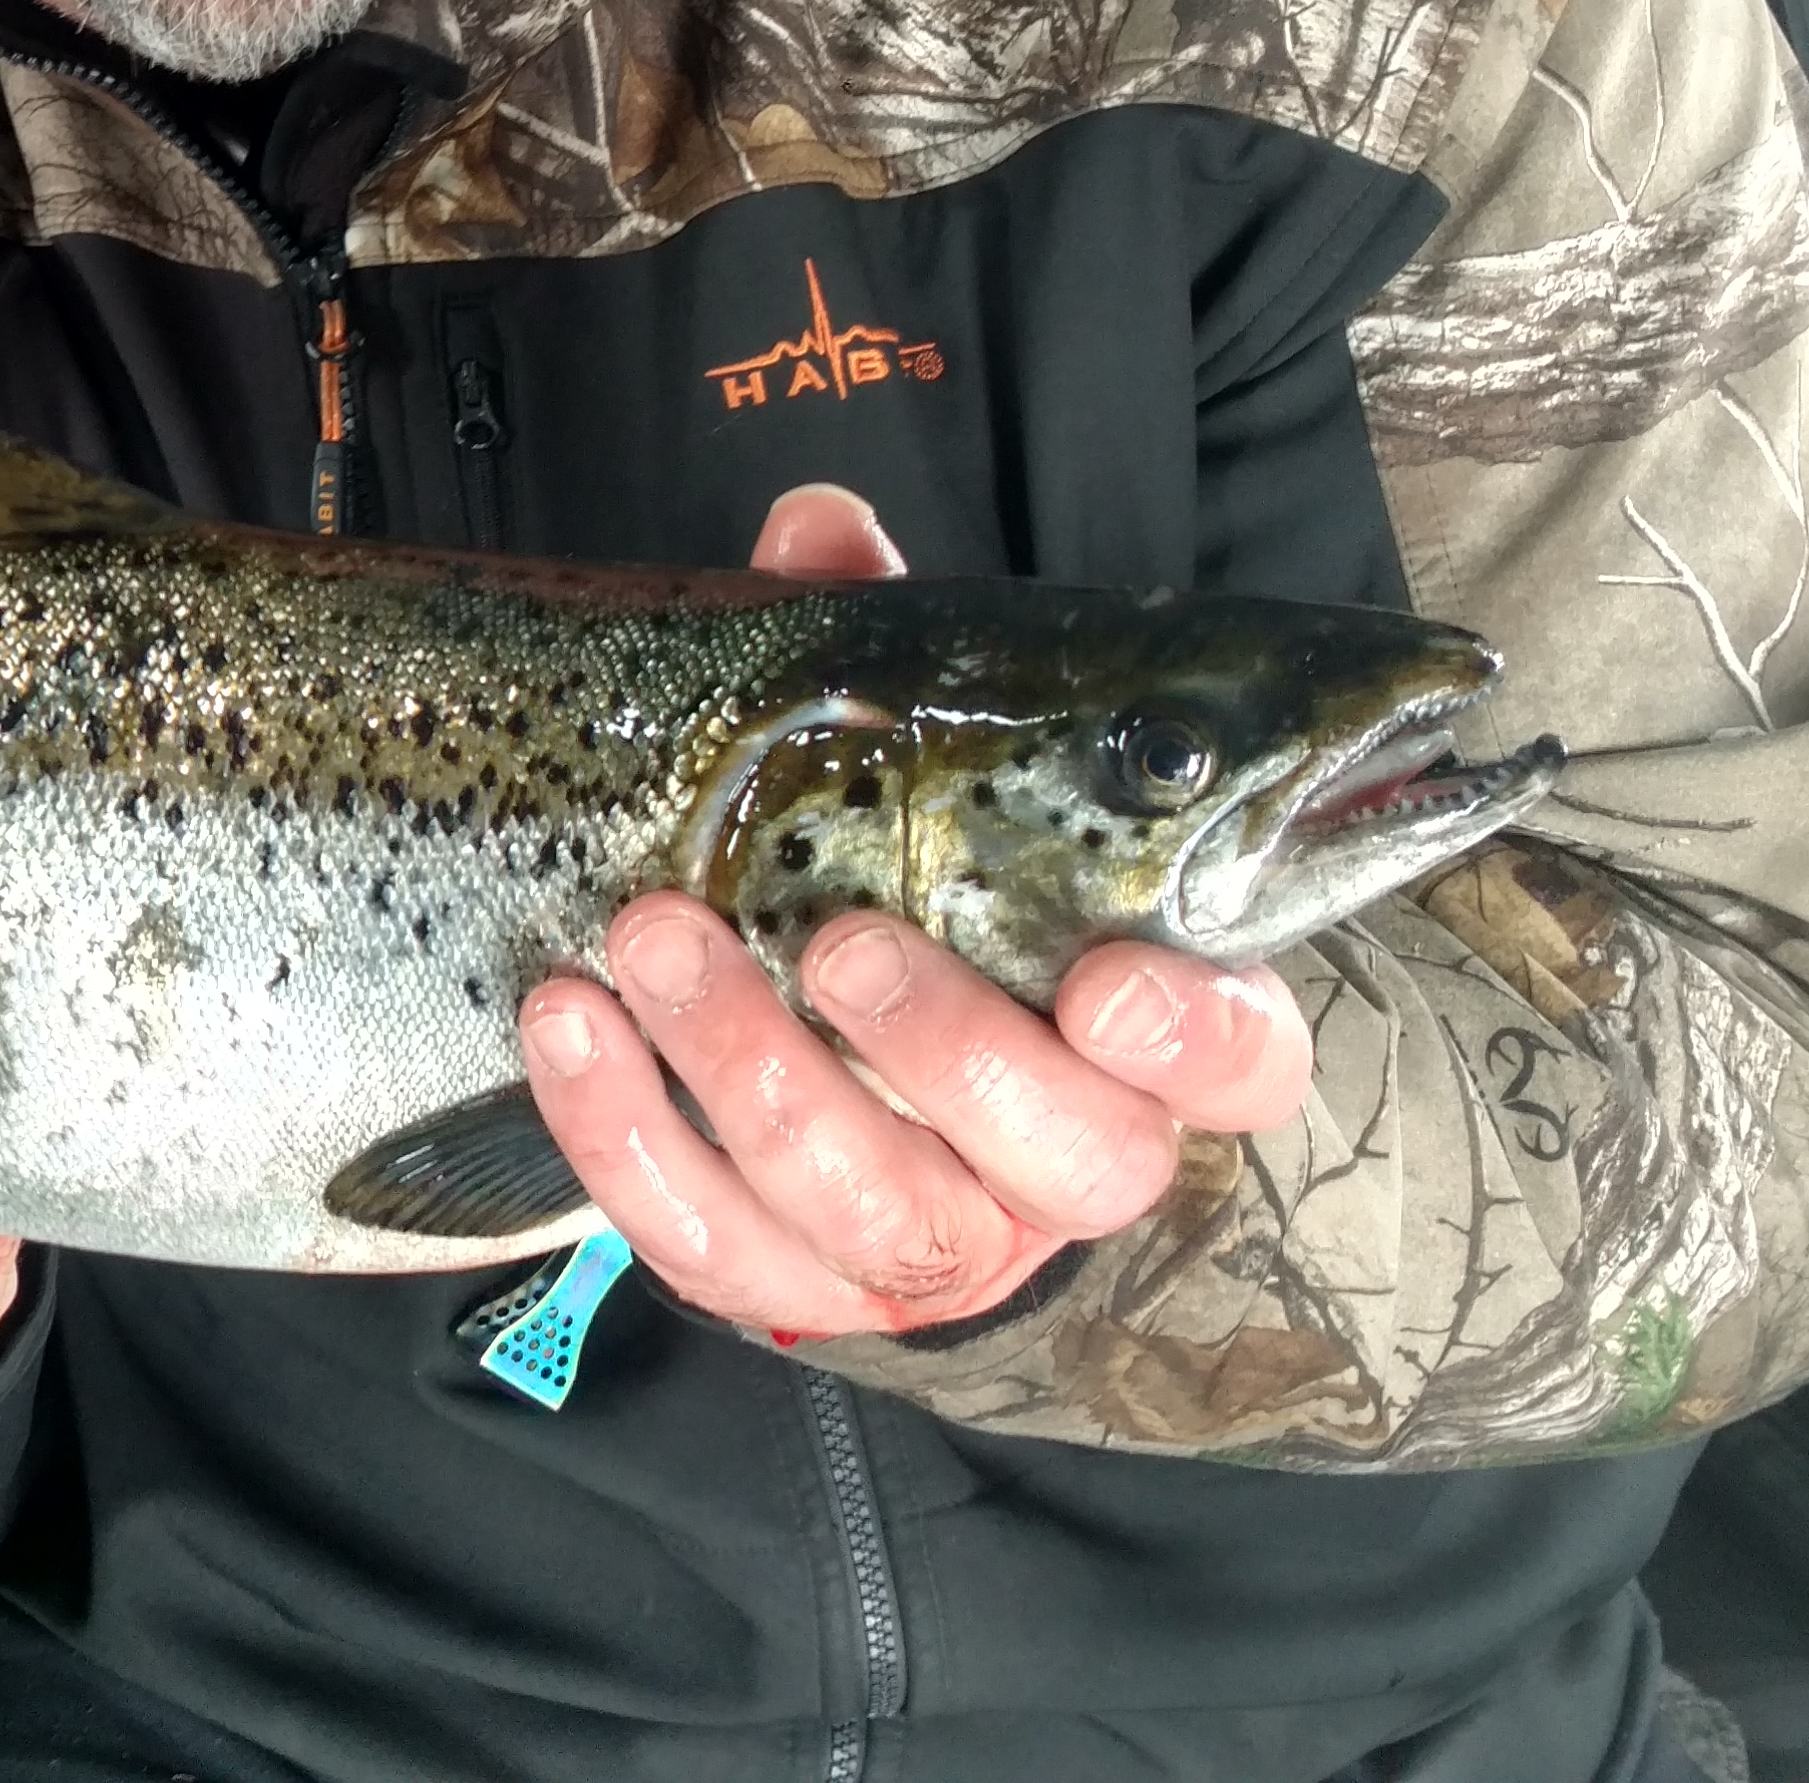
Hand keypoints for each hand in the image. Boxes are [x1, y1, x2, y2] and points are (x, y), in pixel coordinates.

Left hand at [507, 485, 1318, 1338]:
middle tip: (834, 938)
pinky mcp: (784, 1281)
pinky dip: (625, 1134)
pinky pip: (712, 1247)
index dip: (1197, 1041)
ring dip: (751, 1069)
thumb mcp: (888, 754)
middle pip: (1066, 1154)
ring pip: (876, 1206)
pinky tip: (568, 1021)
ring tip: (652, 939)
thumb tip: (818, 526)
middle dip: (945, 1046)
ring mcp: (925, 1235)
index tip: (1112, 984)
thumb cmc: (875, 873)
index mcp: (1137, 1024)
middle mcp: (1058, 1152)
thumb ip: (874, 650)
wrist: (768, 1033)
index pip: (1241, 1060)